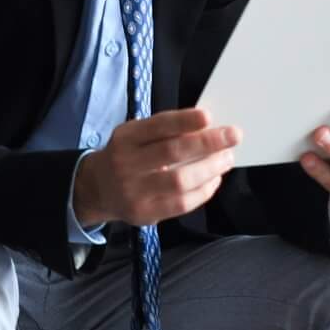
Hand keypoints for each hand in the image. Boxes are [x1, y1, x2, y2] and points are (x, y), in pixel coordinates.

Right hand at [71, 108, 240, 227]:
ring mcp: (134, 191)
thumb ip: (164, 131)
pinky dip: (203, 191)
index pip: (157, 126)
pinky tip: (213, 180)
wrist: (97, 189)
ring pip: (179, 180)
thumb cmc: (127, 156)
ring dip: (210, 169)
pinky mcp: (144, 213)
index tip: (209, 117)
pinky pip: (181, 204)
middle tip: (233, 136)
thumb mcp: (135, 135)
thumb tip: (207, 128)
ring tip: (226, 159)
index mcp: (126, 138)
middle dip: (207, 143)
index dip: (184, 121)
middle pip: (172, 152)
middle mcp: (126, 164)